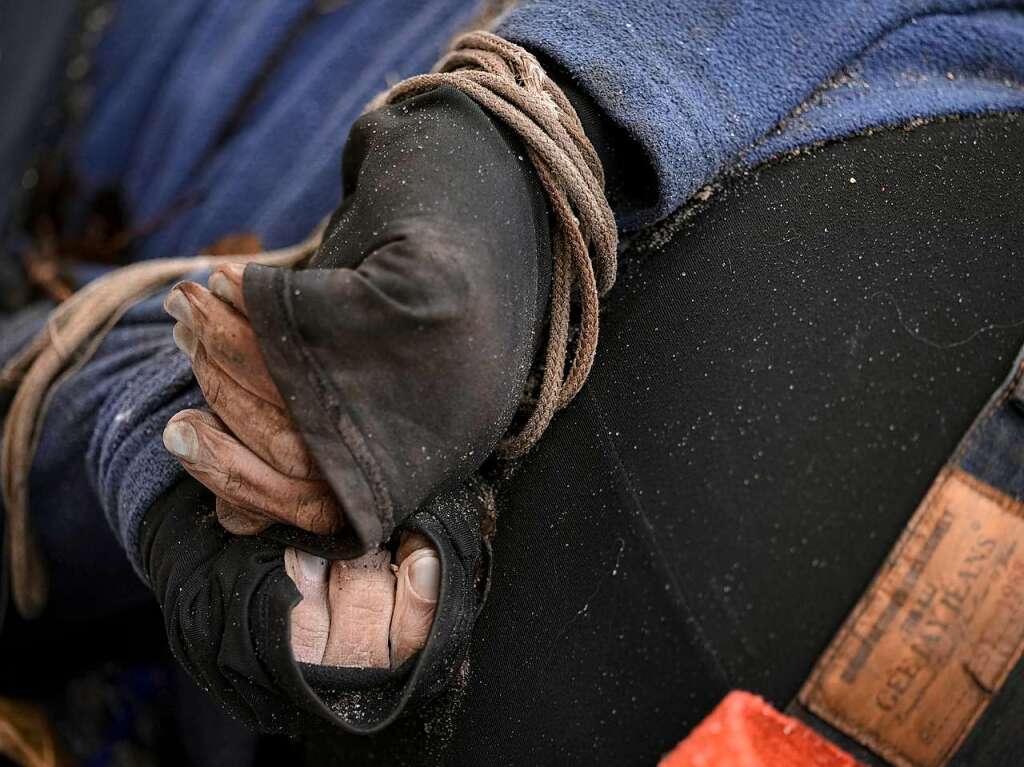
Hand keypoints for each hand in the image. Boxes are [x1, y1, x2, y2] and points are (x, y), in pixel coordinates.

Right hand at [162, 266, 438, 668]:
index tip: (177, 427)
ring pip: (293, 376)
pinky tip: (227, 279)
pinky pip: (315, 311)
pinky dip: (257, 295)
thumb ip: (298, 480)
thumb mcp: (357, 447)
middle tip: (184, 333)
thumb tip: (234, 514)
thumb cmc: (395, 388)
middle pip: (286, 435)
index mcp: (385, 484)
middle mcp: (398, 444)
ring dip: (225, 335)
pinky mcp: (405, 322)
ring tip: (192, 302)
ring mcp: (407, 384)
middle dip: (218, 383)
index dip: (225, 467)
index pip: (294, 498)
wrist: (470, 298)